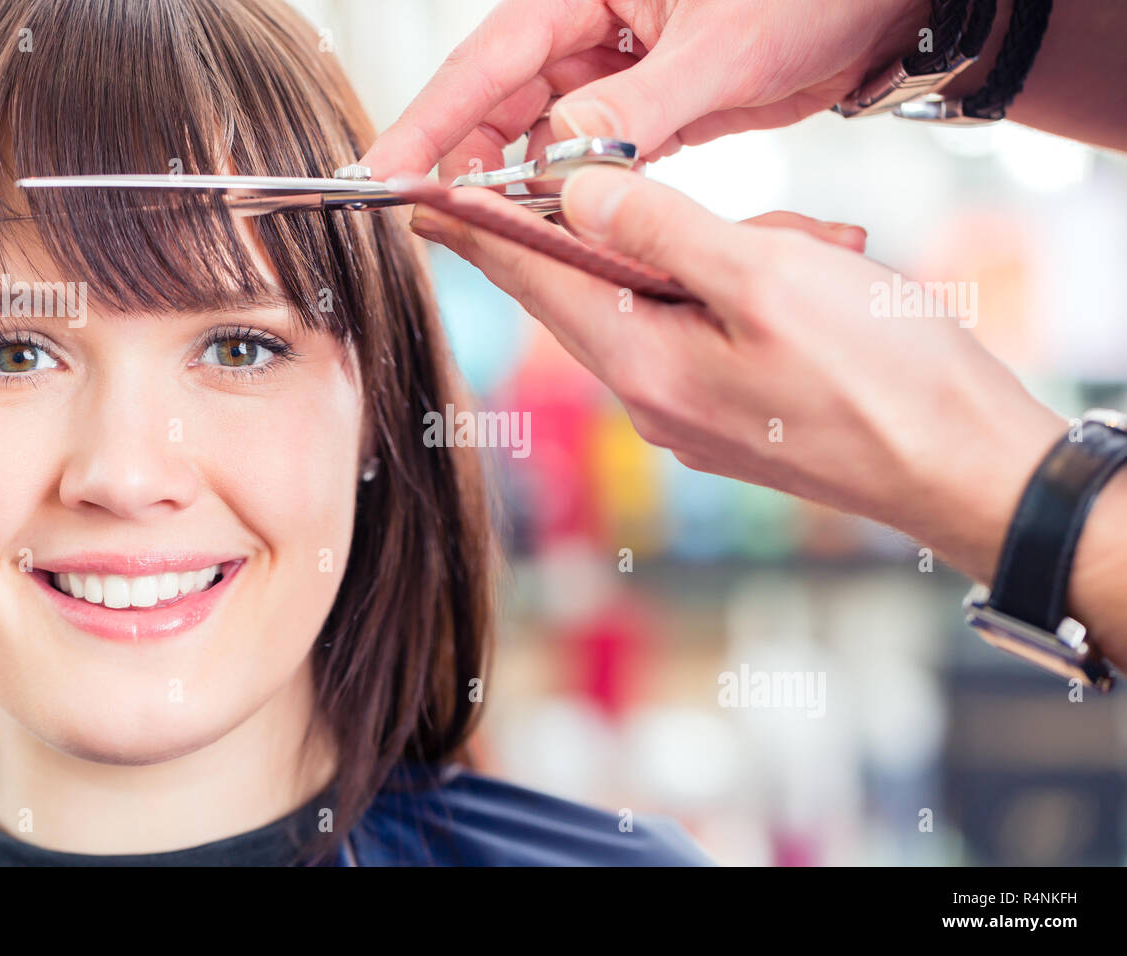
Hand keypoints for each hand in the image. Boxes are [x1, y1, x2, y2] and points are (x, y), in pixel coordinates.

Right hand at [359, 0, 929, 181]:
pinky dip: (576, 190)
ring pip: (543, 134)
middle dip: (467, 157)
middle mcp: (593, 21)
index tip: (384, 168)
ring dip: (521, 182)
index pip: (492, 55)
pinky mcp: (650, 106)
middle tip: (431, 216)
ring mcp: (620, 66)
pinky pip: (593, 154)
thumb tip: (560, 161)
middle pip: (502, 98)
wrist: (884, 5)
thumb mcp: (722, 48)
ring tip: (493, 228)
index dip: (433, 116)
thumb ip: (638, 107)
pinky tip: (559, 221)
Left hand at [410, 166, 1067, 588]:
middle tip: (715, 216)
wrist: (966, 471)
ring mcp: (691, 412)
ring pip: (666, 302)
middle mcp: (651, 397)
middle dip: (642, 232)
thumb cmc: (882, 379)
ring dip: (724, 260)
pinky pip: (706, 331)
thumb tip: (575, 200)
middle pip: (597, 289)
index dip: (477, 231)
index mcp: (643, 364)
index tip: (423, 198)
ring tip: (817, 266)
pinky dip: (747, 293)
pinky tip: (811, 288)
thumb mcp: (766, 277)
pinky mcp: (732, 413)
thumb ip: (662, 231)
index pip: (533, 282)